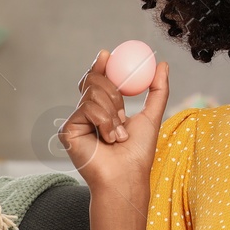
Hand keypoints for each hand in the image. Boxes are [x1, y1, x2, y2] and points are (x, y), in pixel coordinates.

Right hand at [58, 49, 169, 195]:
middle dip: (114, 90)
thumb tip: (162, 64)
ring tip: (119, 135)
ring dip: (114, 112)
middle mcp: (86, 113)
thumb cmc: (138, 152)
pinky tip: (109, 139)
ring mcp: (76, 121)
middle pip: (94, 80)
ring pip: (93, 93)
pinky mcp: (67, 130)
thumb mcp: (152, 115)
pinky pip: (88, 108)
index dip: (99, 65)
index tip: (106, 54)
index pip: (97, 80)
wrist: (127, 175)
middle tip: (124, 107)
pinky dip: (106, 121)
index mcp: (103, 109)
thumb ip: (157, 90)